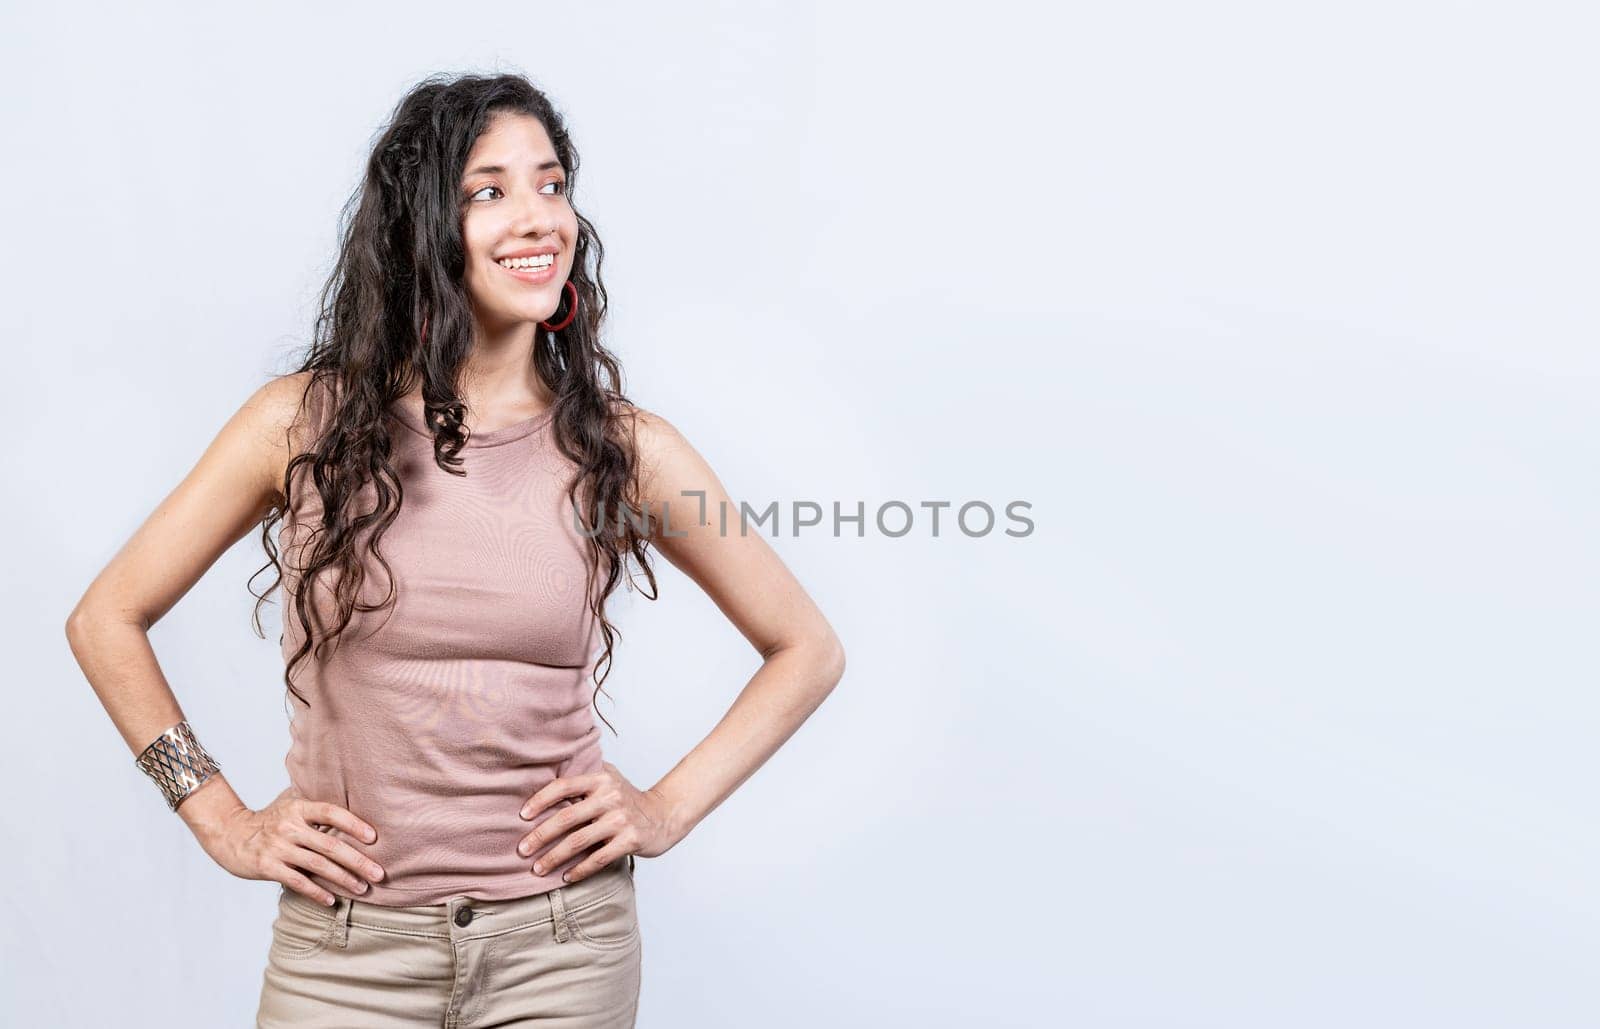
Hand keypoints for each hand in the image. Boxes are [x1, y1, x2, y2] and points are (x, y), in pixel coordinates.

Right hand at [198, 786, 385, 906]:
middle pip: (330, 845)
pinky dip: (316, 892)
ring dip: (343, 879)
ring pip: (318, 865)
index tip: (374, 838)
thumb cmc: (268, 821)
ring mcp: (277, 847)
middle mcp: (289, 826)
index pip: (331, 812)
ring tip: (362, 889)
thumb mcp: (289, 804)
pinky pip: (297, 881)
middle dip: (358, 861)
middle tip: (379, 874)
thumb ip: (315, 805)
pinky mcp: (267, 867)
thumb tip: (352, 797)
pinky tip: (331, 900)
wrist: (229, 834)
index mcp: (298, 808)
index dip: (354, 824)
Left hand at [516, 762, 675, 884]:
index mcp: (601, 779)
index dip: (540, 800)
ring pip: (578, 841)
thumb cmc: (629, 798)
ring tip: (537, 869)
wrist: (665, 814)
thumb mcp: (610, 777)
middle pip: (566, 817)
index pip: (564, 786)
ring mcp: (621, 820)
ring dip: (553, 857)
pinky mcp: (630, 840)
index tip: (522, 816)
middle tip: (522, 849)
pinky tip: (566, 877)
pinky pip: (598, 859)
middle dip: (540, 835)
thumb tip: (546, 772)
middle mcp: (610, 797)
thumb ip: (584, 774)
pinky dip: (579, 870)